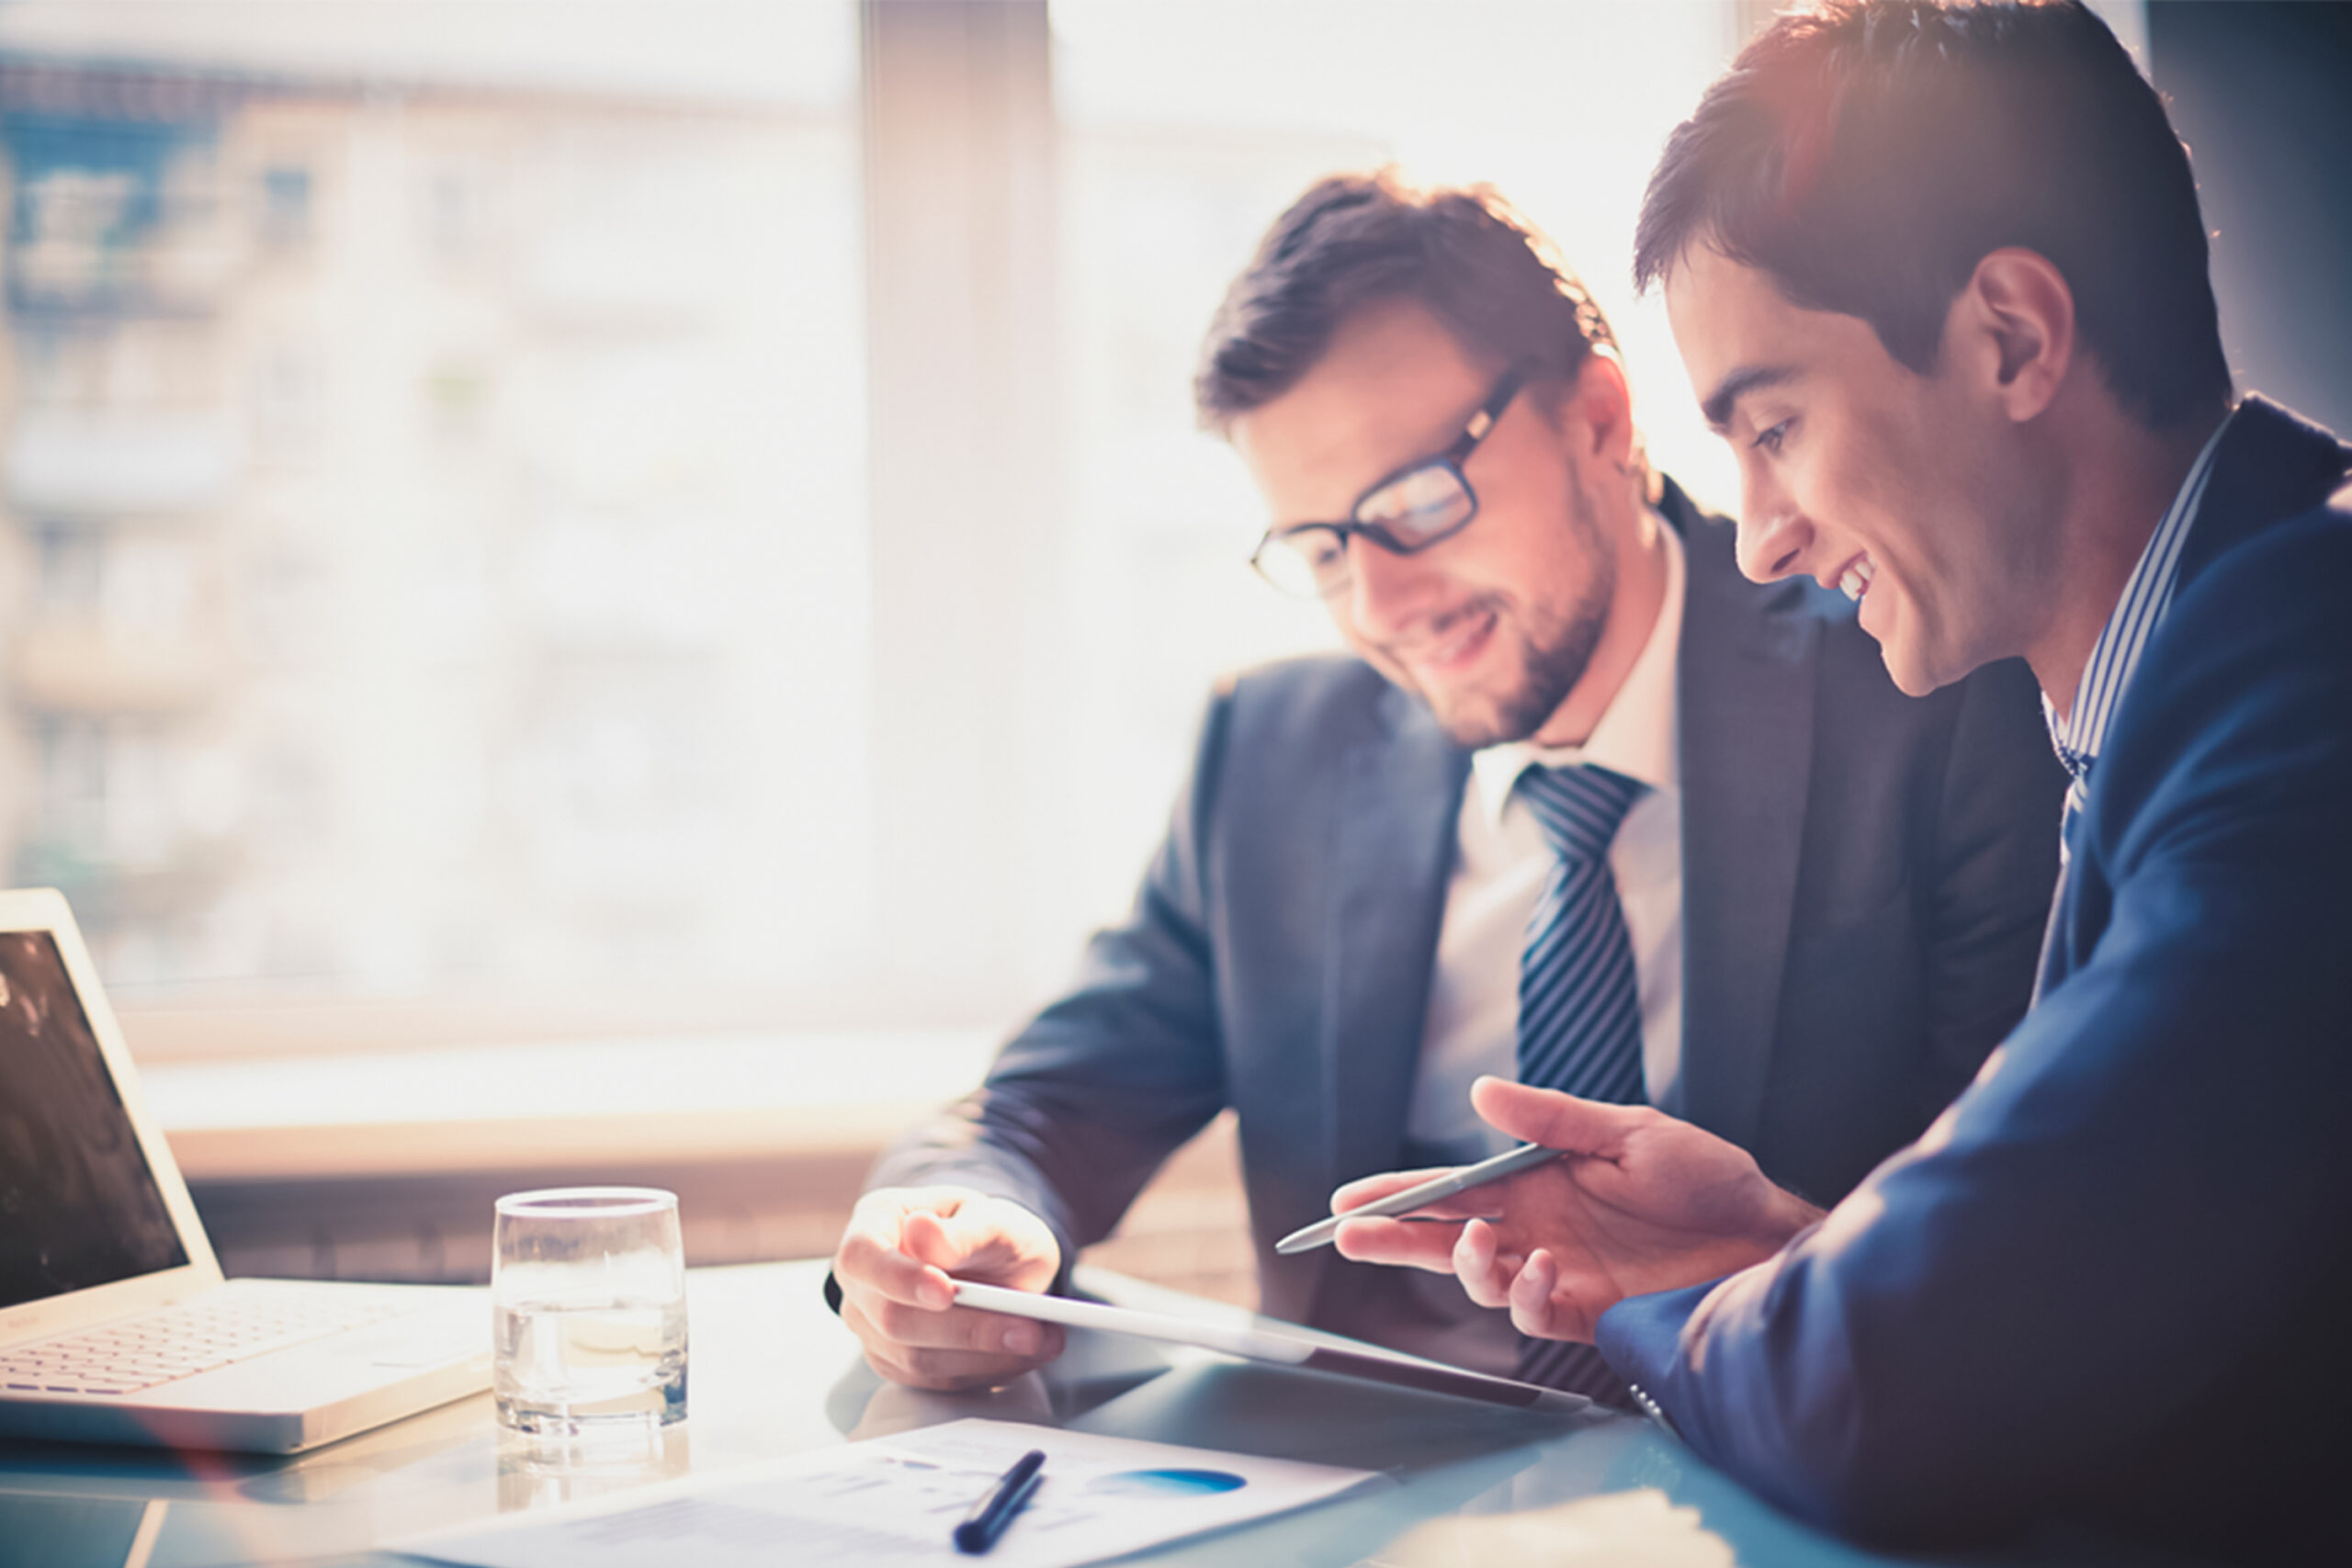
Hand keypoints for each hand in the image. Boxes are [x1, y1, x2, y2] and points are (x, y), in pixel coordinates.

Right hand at [831, 1186, 1065, 1389]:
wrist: (999, 1260)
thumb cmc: (987, 1230)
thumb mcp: (991, 1217)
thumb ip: (962, 1231)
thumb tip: (921, 1233)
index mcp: (874, 1224)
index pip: (861, 1256)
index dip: (897, 1278)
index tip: (945, 1292)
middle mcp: (864, 1280)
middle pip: (891, 1318)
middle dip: (966, 1328)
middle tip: (1030, 1329)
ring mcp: (874, 1326)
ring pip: (916, 1358)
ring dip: (985, 1356)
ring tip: (1043, 1340)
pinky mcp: (899, 1363)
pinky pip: (937, 1380)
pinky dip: (987, 1370)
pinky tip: (1025, 1354)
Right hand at [1331, 1076, 1820, 1340]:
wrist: (1765, 1238)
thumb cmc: (1706, 1178)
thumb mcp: (1628, 1131)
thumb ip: (1551, 1119)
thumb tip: (1479, 1093)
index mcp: (1537, 1182)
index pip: (1451, 1189)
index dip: (1398, 1195)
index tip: (1349, 1200)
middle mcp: (1538, 1229)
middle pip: (1445, 1240)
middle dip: (1394, 1240)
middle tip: (1349, 1237)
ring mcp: (1560, 1273)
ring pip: (1481, 1280)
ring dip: (1464, 1265)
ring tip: (1475, 1243)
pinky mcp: (1589, 1312)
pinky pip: (1535, 1313)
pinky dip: (1526, 1294)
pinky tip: (1540, 1269)